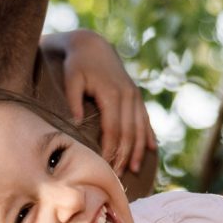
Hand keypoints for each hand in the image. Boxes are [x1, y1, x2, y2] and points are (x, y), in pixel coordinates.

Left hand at [60, 29, 153, 175]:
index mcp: (112, 93)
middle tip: (117, 176)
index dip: (110, 149)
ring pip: (140, 127)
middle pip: (129, 132)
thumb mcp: (71, 78)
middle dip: (124, 155)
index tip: (105, 167)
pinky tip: (151, 149)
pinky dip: (148, 134)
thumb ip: (72, 100)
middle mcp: (127, 95)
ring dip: (138, 149)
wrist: (93, 45)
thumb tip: (76, 123)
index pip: (114, 129)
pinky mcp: (136, 94)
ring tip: (133, 169)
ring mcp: (134, 95)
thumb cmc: (78, 64)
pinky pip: (145, 118)